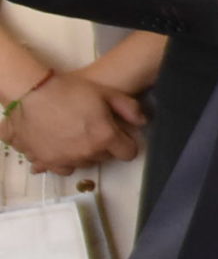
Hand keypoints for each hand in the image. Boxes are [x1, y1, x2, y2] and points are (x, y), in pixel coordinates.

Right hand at [1, 68, 144, 173]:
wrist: (32, 93)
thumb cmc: (71, 90)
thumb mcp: (106, 93)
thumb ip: (129, 108)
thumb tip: (143, 122)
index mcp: (104, 138)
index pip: (127, 153)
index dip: (126, 143)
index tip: (119, 135)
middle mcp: (86, 154)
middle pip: (104, 157)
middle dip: (103, 146)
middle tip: (93, 129)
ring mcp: (64, 160)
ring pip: (83, 163)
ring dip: (83, 153)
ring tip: (75, 136)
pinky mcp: (44, 161)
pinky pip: (60, 168)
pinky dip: (62, 160)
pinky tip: (59, 147)